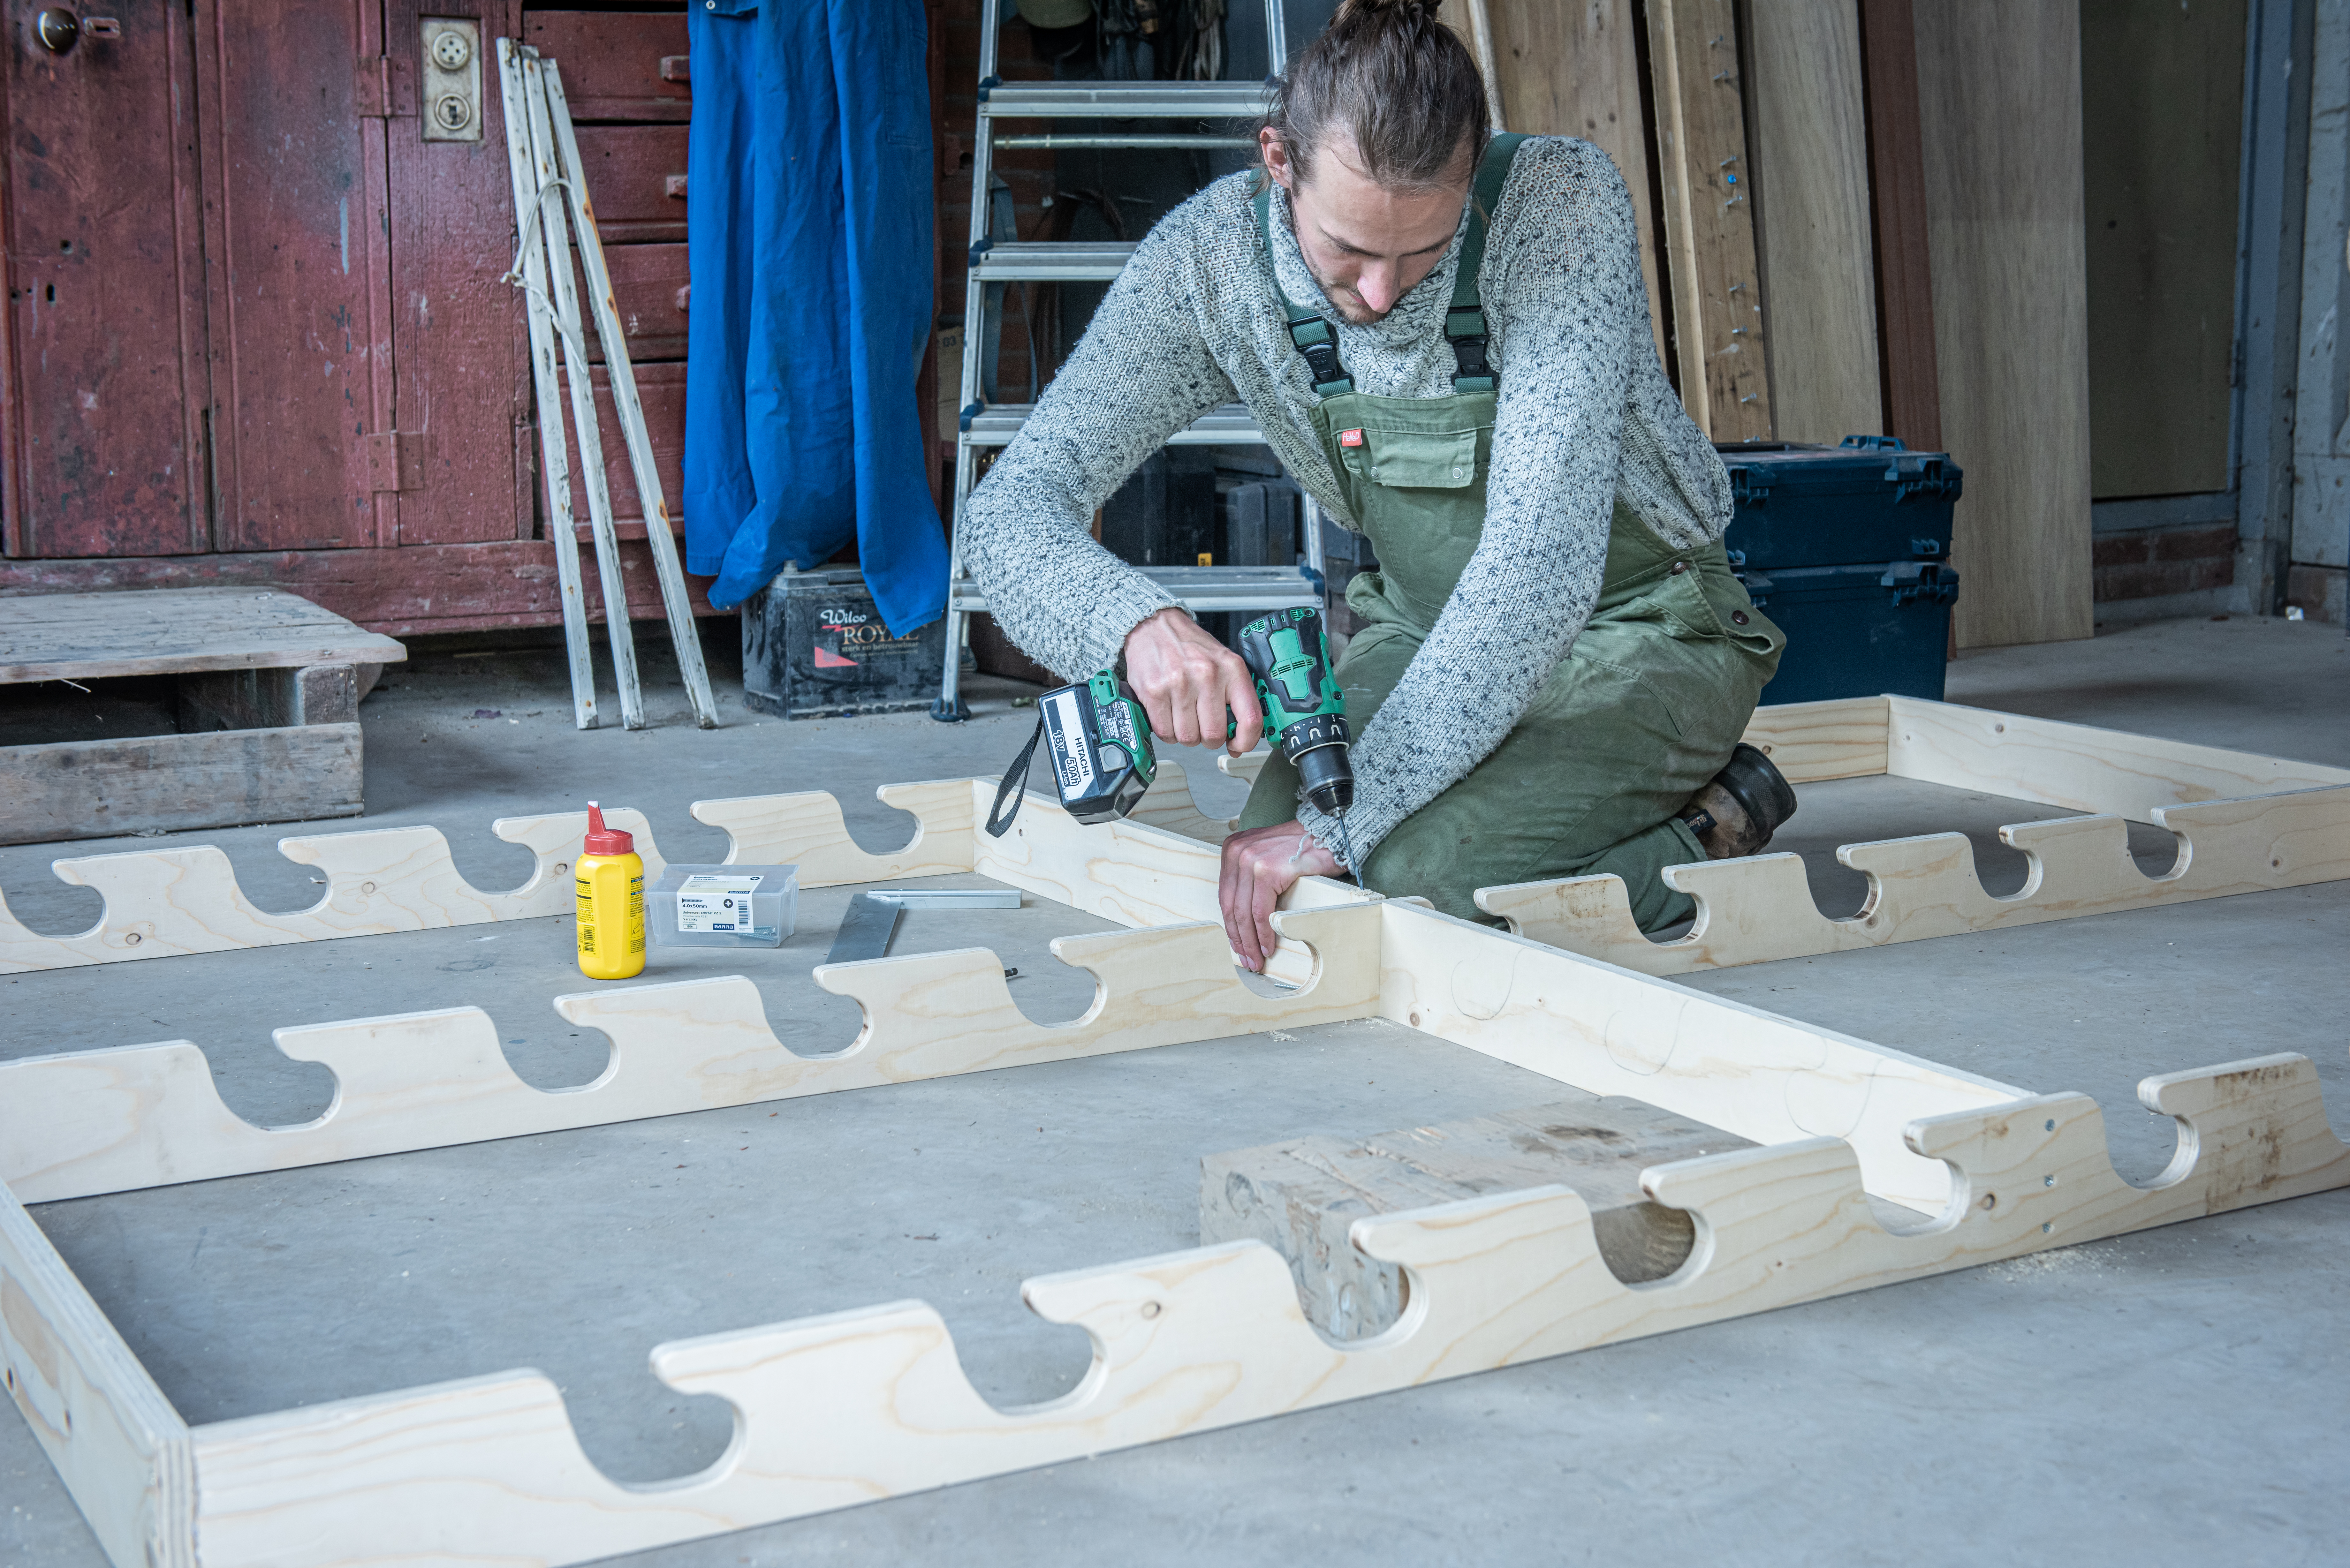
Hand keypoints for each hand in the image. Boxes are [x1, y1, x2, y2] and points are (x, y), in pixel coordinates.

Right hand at [1122, 607, 1262, 753]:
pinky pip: (1165, 732)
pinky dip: (1167, 731)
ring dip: (1185, 734)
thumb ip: (1234, 696)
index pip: (1250, 718)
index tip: (1237, 745)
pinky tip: (1168, 715)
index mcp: (1231, 668)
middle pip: (1214, 734)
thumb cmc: (1189, 646)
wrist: (1154, 625)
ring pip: (1188, 737)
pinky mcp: (1154, 692)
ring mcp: (1179, 684)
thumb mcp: (1223, 662)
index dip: (1245, 741)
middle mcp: (1207, 675)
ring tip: (1183, 716)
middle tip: (1203, 726)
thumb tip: (1238, 737)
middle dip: (1208, 738)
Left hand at [1219, 819, 1339, 970]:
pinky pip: (1261, 912)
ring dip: (1250, 941)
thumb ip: (1250, 880)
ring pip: (1244, 913)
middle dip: (1238, 938)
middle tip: (1247, 958)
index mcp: (1233, 848)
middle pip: (1231, 906)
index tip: (1237, 944)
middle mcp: (1237, 852)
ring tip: (1256, 958)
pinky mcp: (1266, 870)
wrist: (1327, 834)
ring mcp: (1250, 860)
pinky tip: (1268, 946)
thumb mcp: (1265, 858)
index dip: (1231, 925)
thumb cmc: (1302, 849)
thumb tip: (1243, 918)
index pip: (1226, 896)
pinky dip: (1263, 934)